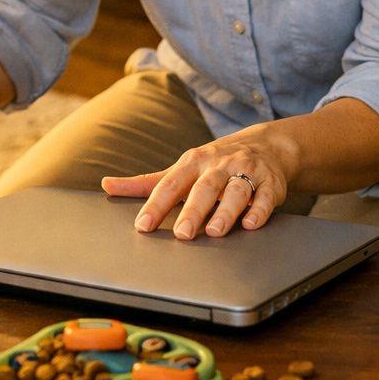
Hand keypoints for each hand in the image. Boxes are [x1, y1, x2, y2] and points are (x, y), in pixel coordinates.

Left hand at [100, 128, 295, 239]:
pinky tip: (251, 225)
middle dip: (193, 210)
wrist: (266, 145)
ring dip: (226, 211)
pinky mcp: (271, 183)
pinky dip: (259, 210)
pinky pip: (266, 196)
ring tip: (215, 231)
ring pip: (236, 190)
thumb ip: (146, 182)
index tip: (143, 225)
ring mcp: (246, 172)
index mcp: (193, 162)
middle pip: (204, 187)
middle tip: (181, 233)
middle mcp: (218, 165)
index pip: (171, 183)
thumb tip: (107, 185)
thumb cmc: (214, 163)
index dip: (156, 204)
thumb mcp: (181, 168)